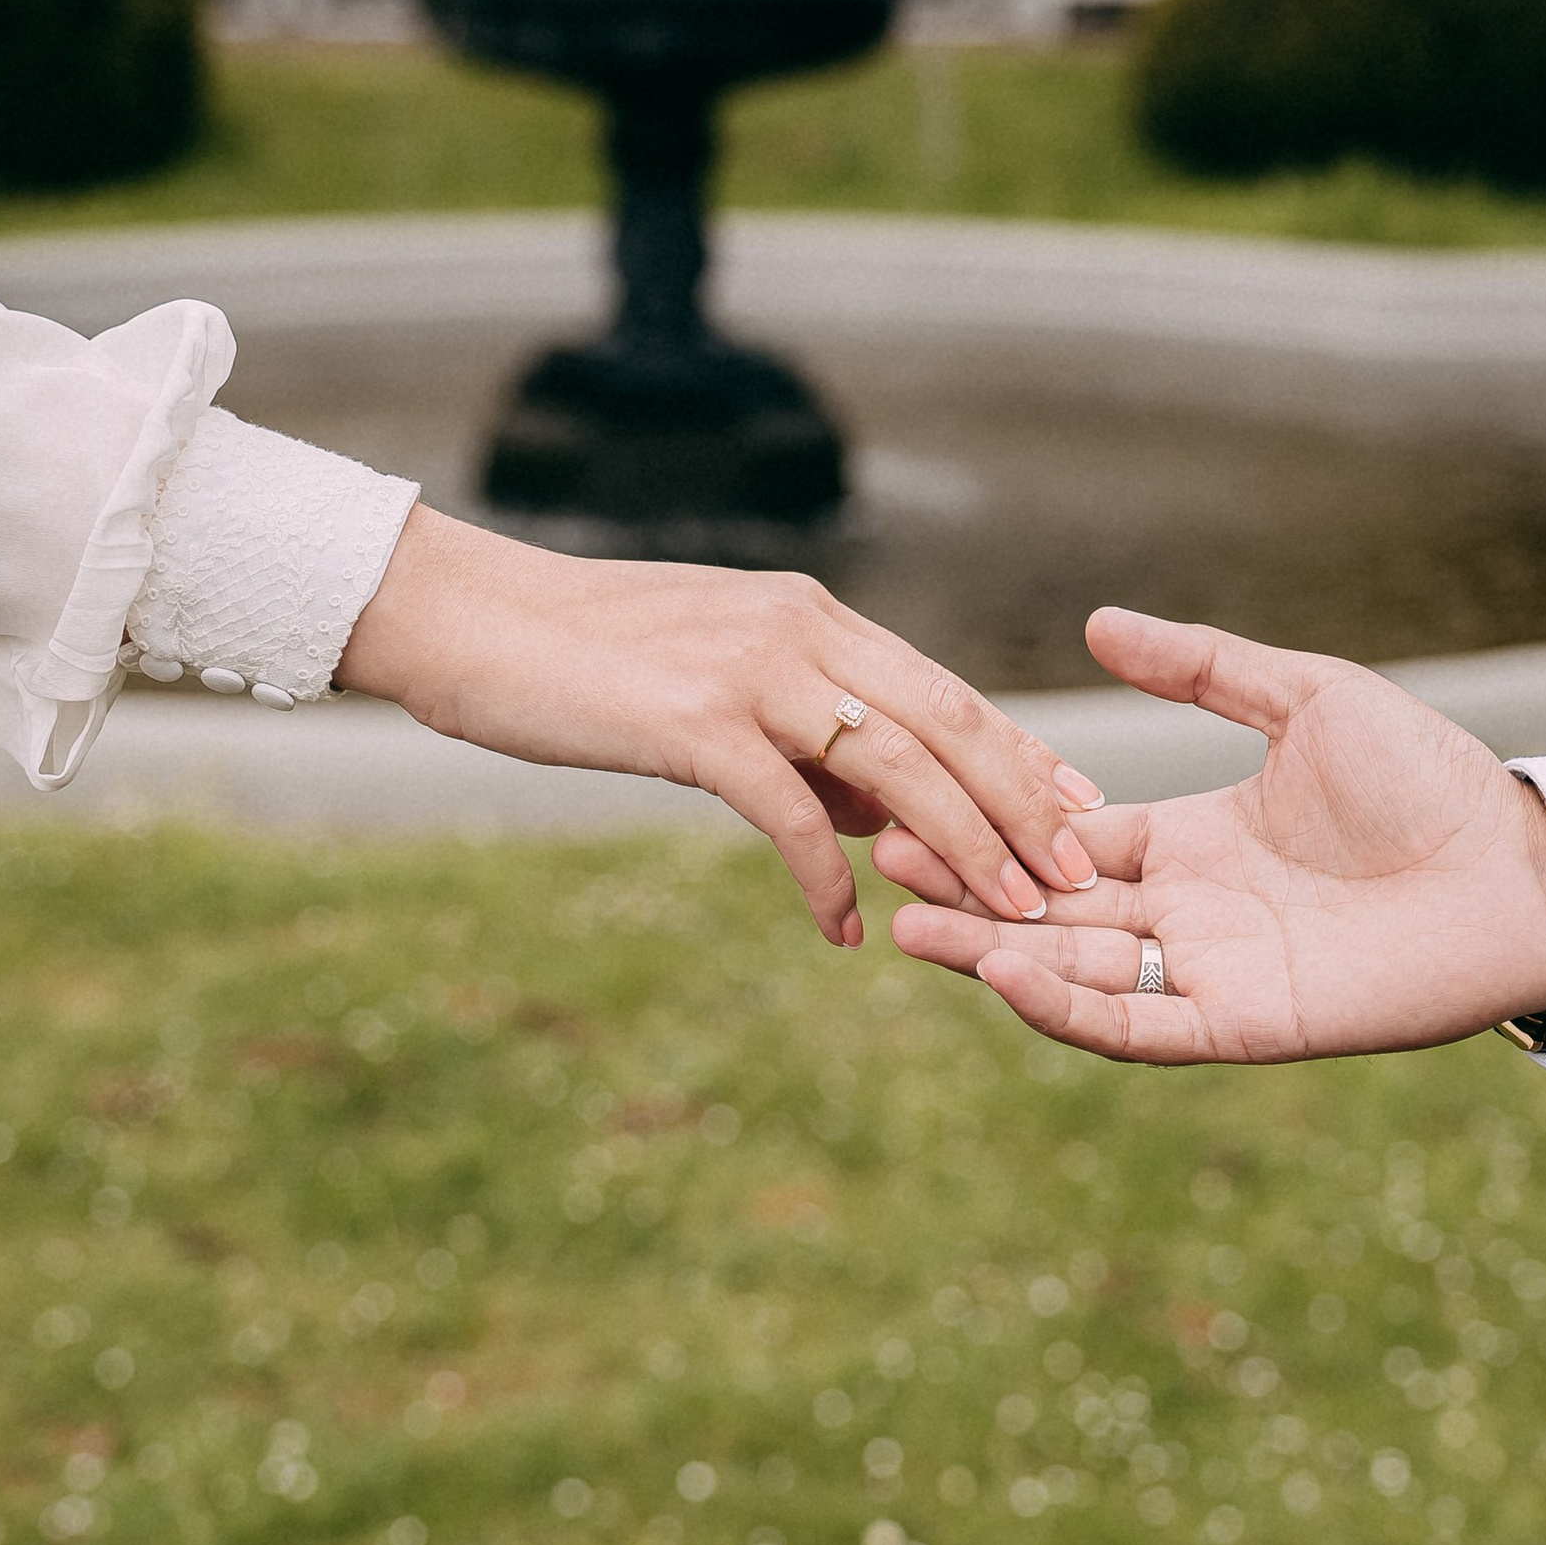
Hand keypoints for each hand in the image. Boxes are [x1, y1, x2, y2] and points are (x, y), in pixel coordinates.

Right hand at [335, 506, 1104, 946]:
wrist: (465, 616)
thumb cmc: (584, 658)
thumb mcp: (717, 679)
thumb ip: (804, 735)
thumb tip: (879, 813)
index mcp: (812, 616)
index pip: (946, 689)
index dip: (1020, 753)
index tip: (1079, 810)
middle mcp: (800, 631)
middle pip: (947, 724)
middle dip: (1020, 807)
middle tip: (1074, 877)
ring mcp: (751, 671)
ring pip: (894, 768)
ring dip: (960, 847)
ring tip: (1006, 913)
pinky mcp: (694, 722)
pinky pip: (788, 812)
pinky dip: (824, 874)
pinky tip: (843, 928)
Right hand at [876, 608, 1545, 1059]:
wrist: (1522, 863)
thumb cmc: (1431, 778)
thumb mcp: (1306, 699)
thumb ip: (1203, 667)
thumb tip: (1099, 623)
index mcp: (1189, 840)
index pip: (1062, 842)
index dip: (989, 825)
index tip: (909, 801)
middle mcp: (1186, 913)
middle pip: (1048, 911)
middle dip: (968, 890)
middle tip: (883, 863)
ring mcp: (1210, 974)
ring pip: (1074, 973)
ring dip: (993, 955)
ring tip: (912, 927)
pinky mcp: (1244, 1025)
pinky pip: (1136, 1025)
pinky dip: (1066, 1009)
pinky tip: (1004, 974)